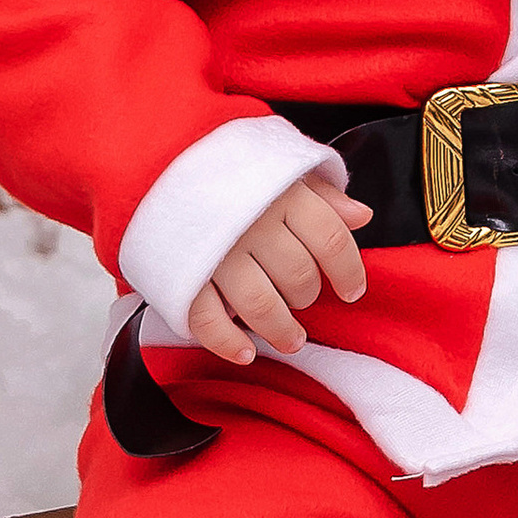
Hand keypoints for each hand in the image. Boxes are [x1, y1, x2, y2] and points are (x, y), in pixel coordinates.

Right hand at [185, 178, 370, 364]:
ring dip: (281, 331)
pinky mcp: (183, 275)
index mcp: (281, 194)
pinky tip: (245, 352)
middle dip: (308, 297)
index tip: (352, 291)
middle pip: (299, 277)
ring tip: (291, 339)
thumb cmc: (229, 173)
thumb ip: (322, 194)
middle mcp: (251, 223)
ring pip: (260, 305)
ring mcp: (216, 252)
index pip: (331, 239)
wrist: (157, 165)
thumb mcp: (280, 171)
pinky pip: (207, 319)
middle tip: (303, 299)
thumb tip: (361, 215)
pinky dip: (228, 342)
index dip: (349, 271)